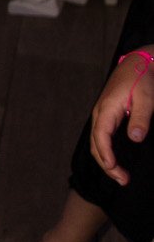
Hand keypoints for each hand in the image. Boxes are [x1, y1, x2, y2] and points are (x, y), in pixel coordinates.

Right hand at [91, 51, 153, 185]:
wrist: (139, 62)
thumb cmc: (142, 77)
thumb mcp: (146, 97)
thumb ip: (140, 118)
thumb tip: (135, 138)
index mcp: (107, 108)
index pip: (101, 136)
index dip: (106, 155)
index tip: (115, 169)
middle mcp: (100, 113)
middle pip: (95, 144)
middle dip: (107, 165)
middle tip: (123, 180)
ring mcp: (102, 114)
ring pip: (97, 142)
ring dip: (106, 160)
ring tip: (120, 176)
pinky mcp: (107, 115)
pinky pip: (101, 137)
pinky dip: (106, 152)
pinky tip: (116, 160)